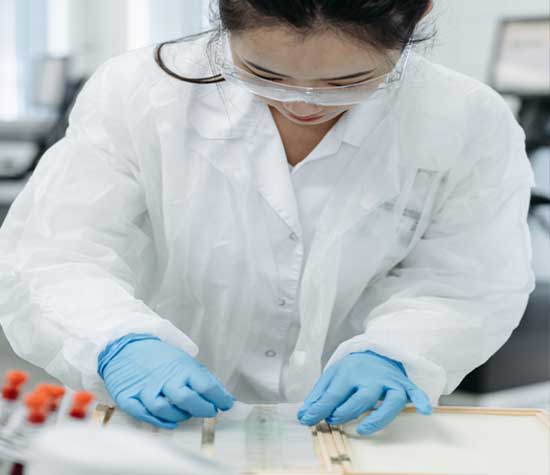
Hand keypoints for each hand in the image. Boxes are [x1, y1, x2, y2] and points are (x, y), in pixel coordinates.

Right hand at [98, 335, 234, 428]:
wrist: (125, 345)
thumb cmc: (159, 357)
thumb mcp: (184, 361)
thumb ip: (203, 379)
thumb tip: (225, 397)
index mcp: (181, 367)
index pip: (206, 386)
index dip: (219, 398)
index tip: (225, 405)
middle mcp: (164, 378)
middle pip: (187, 399)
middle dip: (202, 409)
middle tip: (209, 411)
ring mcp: (145, 388)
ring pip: (165, 409)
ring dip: (179, 416)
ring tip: (185, 413)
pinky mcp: (128, 397)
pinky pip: (143, 414)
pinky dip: (158, 421)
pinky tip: (168, 422)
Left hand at [297, 351, 430, 434]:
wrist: (376, 351)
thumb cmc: (352, 370)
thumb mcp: (331, 377)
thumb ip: (318, 396)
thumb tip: (303, 416)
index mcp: (349, 372)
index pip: (334, 393)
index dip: (320, 409)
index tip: (308, 420)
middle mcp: (371, 377)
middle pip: (361, 396)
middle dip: (346, 411)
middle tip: (334, 419)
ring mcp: (389, 381)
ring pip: (389, 399)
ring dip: (378, 416)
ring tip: (364, 429)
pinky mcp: (404, 385)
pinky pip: (416, 392)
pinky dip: (421, 400)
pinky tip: (425, 410)